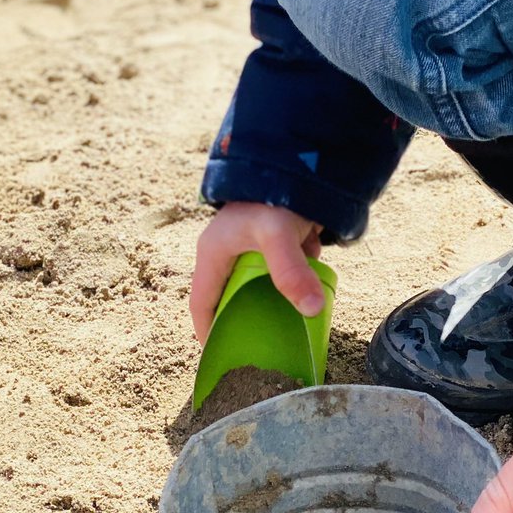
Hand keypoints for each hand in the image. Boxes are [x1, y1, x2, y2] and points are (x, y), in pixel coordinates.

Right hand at [190, 202, 323, 343]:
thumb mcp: (278, 236)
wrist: (295, 157)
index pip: (201, 303)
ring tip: (287, 321)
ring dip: (273, 296)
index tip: (218, 354)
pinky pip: (278, 264)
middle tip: (257, 344)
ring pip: (256, 282)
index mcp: (213, 254)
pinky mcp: (270, 237)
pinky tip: (312, 278)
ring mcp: (247, 244)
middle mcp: (225, 251)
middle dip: (242, 319)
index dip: (207, 331)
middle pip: (228, 295)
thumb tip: (312, 311)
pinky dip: (293, 274)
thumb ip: (291, 272)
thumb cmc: (272, 195)